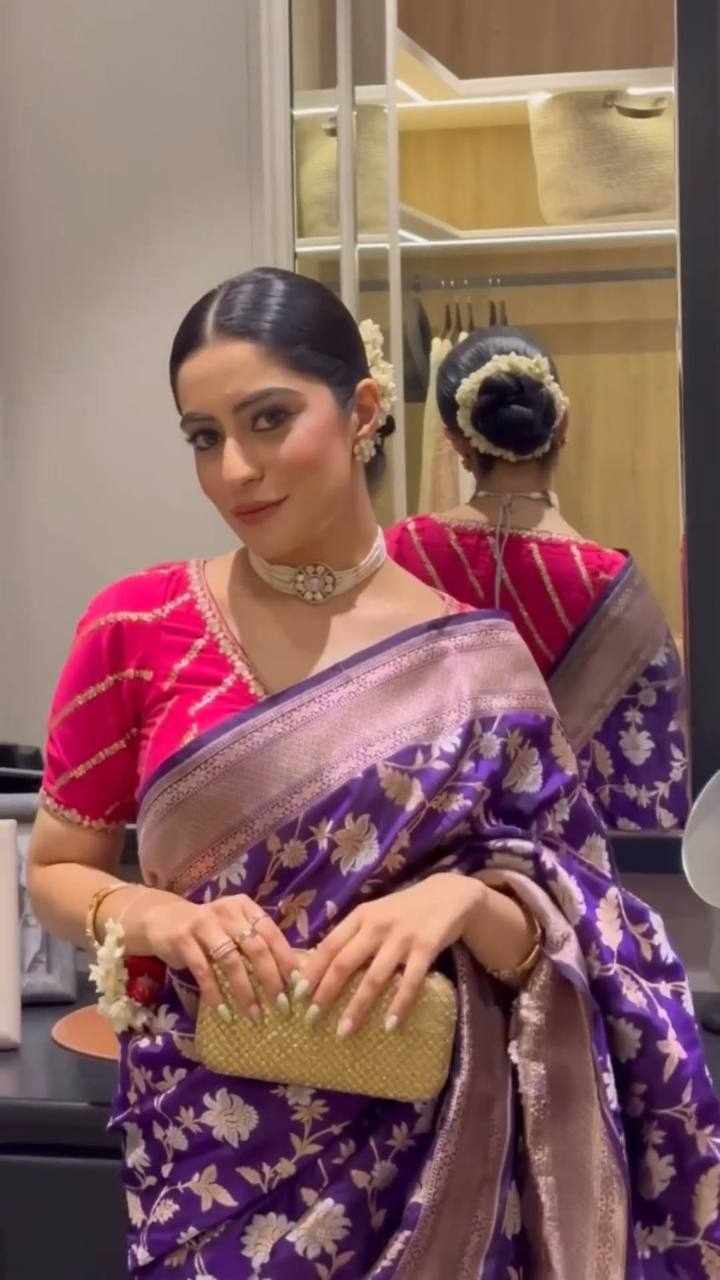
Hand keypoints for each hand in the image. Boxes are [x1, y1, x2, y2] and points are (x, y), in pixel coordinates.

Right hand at [137, 893, 297, 1021]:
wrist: (164, 920)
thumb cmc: (209, 930)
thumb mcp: (233, 928)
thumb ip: (255, 943)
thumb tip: (288, 977)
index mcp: (245, 907)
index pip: (271, 933)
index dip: (285, 959)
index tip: (296, 986)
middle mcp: (227, 912)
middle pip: (255, 947)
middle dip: (270, 979)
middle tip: (280, 1005)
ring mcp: (203, 925)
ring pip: (231, 961)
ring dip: (244, 991)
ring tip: (253, 1015)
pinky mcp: (183, 940)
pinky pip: (203, 971)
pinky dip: (214, 993)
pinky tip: (223, 1012)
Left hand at [293, 873, 484, 1035]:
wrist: (448, 894)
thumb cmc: (404, 910)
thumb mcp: (375, 914)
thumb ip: (352, 936)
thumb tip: (319, 968)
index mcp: (360, 916)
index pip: (328, 945)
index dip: (312, 971)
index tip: (298, 996)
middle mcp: (377, 925)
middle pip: (344, 963)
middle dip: (325, 994)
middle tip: (311, 1020)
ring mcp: (402, 936)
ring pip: (374, 977)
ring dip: (357, 1007)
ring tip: (344, 1032)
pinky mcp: (426, 947)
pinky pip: (410, 981)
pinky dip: (399, 1005)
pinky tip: (390, 1026)